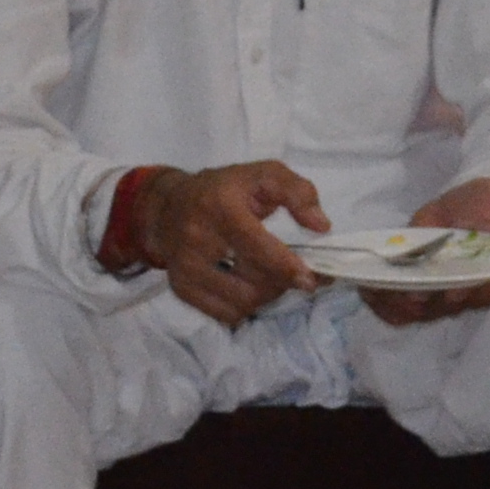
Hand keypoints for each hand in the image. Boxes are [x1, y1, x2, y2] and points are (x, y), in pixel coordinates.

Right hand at [138, 160, 324, 326]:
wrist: (168, 206)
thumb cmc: (224, 189)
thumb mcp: (263, 174)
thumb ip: (297, 192)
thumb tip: (321, 226)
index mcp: (221, 207)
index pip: (258, 248)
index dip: (288, 267)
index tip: (310, 279)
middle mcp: (198, 239)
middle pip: (253, 282)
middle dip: (282, 282)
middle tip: (294, 274)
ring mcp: (186, 268)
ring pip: (242, 303)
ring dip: (266, 295)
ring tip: (269, 276)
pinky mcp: (181, 289)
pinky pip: (225, 314)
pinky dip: (245, 306)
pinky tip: (246, 284)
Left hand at [364, 177, 489, 326]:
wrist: (477, 201)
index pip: (480, 292)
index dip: (464, 294)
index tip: (450, 290)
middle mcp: (467, 289)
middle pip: (444, 306)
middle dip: (422, 302)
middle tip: (404, 293)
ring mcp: (441, 291)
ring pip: (419, 311)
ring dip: (396, 304)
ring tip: (375, 290)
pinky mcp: (418, 286)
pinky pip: (400, 307)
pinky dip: (381, 304)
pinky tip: (365, 291)